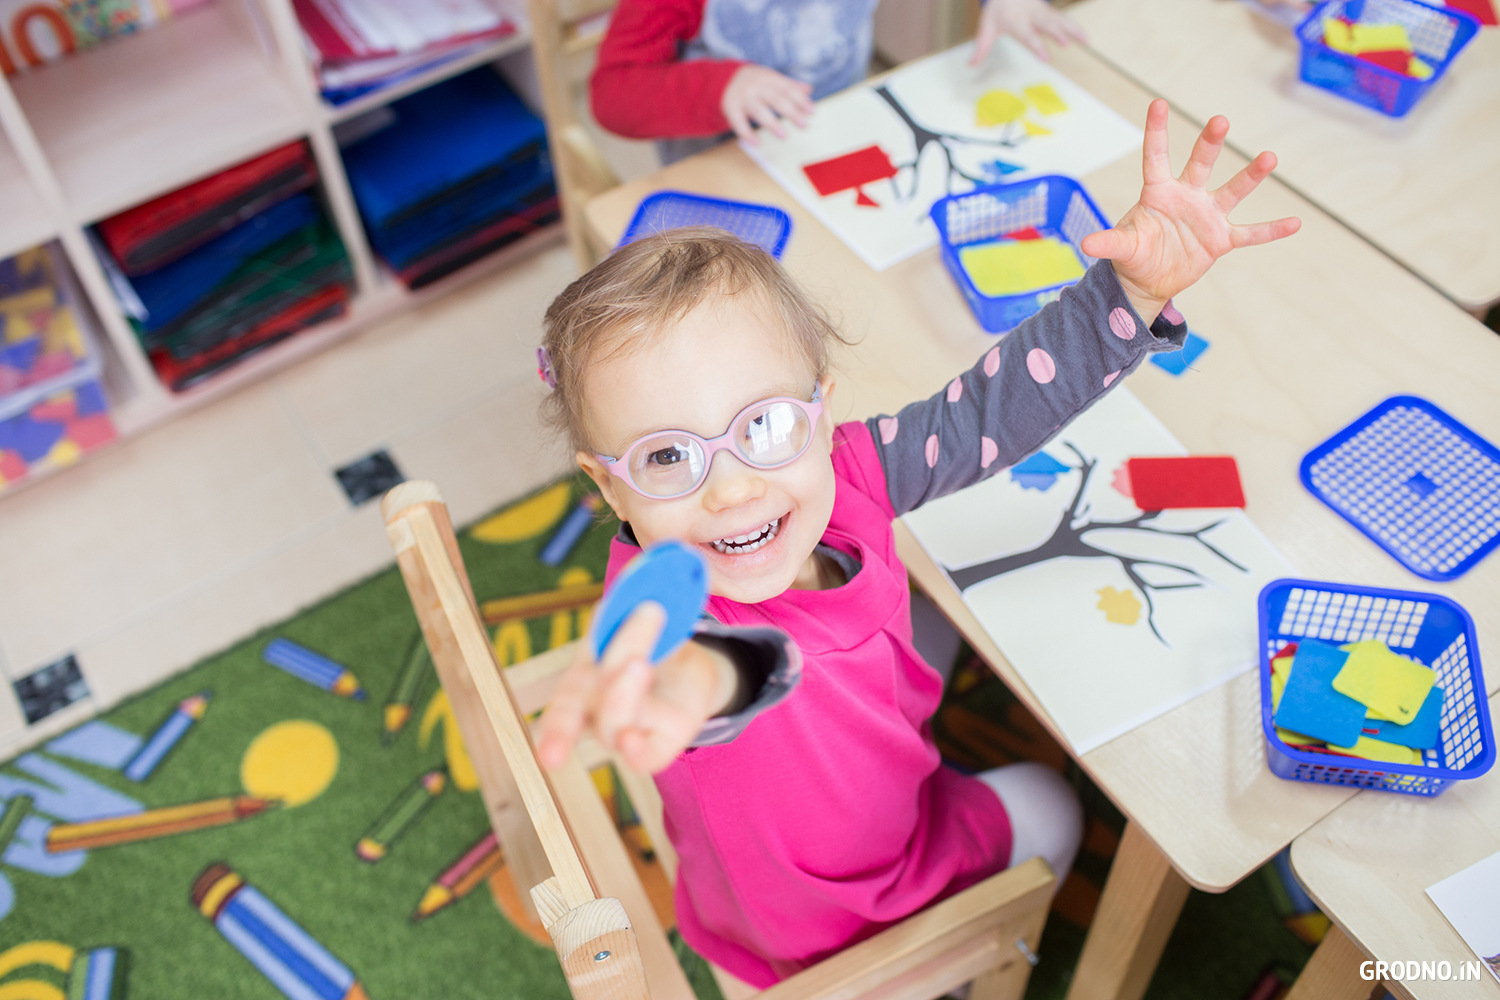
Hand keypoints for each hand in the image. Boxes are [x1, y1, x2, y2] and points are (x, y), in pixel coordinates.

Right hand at [536, 602, 736, 772]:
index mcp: (583, 681)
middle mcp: (598, 711)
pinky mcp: (659, 742)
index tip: (549, 754)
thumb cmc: (651, 641)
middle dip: (614, 667)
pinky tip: (633, 741)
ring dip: (624, 694)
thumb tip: (647, 571)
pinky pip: (644, 757)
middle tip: (642, 636)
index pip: (564, 706)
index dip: (555, 730)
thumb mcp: (639, 616)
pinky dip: (636, 751)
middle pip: (591, 703)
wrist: (687, 669)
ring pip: (614, 725)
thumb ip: (635, 601)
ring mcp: (628, 729)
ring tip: (643, 662)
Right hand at [721, 64, 813, 143]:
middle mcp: (755, 86)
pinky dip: (746, 133)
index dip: (800, 100)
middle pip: (775, 99)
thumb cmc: (753, 82)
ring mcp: (743, 97)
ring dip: (771, 123)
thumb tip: (808, 90)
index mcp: (768, 78)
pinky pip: (738, 122)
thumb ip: (788, 85)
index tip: (811, 112)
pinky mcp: (731, 108)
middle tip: (804, 125)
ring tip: (783, 135)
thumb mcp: (770, 79)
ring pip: (758, 110)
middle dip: (791, 112)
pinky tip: (756, 143)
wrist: (723, 79)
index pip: (787, 89)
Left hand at [972, 0, 1085, 64]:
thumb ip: (981, 47)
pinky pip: (1063, 18)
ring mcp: (1042, 11)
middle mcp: (1031, 15)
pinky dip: (1075, 26)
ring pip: (1059, 19)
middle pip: (1046, 24)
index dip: (1038, 47)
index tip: (1047, 59)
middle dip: (1057, 33)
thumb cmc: (997, 11)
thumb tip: (971, 65)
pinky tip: (1085, 36)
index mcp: (1016, 21)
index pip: (1028, 35)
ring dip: (1073, 29)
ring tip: (1086, 40)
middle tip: (1066, 43)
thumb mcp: (986, 27)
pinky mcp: (1049, 11)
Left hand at [1079, 99, 1300, 322]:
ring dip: (1250, 176)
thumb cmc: (1134, 254)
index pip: (1156, 157)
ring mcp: (1207, 216)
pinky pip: (1250, 233)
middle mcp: (1187, 196)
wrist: (1149, 280)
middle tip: (1220, 121)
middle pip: (1200, 164)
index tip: (1157, 104)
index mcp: (1158, 193)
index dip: (1156, 132)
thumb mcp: (1121, 248)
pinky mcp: (1220, 240)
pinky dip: (1271, 230)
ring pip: (1232, 191)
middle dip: (1210, 144)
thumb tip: (1086, 243)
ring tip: (1269, 157)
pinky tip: (1295, 222)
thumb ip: (1108, 242)